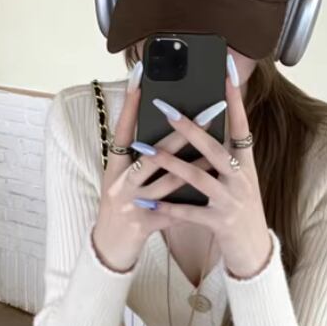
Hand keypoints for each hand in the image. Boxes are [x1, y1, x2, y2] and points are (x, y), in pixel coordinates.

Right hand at [92, 66, 216, 271]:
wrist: (108, 248)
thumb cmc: (118, 207)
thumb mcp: (118, 179)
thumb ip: (135, 157)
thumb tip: (160, 129)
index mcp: (113, 168)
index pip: (121, 131)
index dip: (130, 104)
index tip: (141, 77)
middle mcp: (121, 184)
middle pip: (152, 153)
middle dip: (181, 131)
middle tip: (206, 109)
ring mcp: (133, 205)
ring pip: (169, 180)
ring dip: (195, 162)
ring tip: (218, 146)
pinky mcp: (146, 224)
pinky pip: (175, 210)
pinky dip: (193, 199)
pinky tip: (212, 188)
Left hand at [135, 61, 273, 279]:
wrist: (255, 251)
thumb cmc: (240, 211)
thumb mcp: (240, 182)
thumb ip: (224, 159)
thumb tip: (204, 132)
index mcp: (246, 165)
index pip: (241, 126)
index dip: (234, 101)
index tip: (226, 74)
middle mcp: (242, 180)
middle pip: (214, 148)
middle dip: (189, 128)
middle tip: (166, 107)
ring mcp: (231, 202)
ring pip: (198, 178)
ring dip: (170, 163)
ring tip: (145, 151)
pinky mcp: (220, 223)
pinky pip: (190, 212)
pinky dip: (168, 207)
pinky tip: (148, 200)